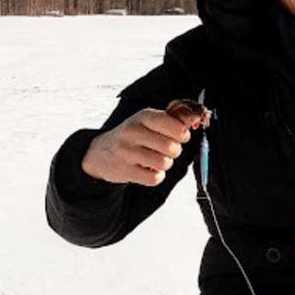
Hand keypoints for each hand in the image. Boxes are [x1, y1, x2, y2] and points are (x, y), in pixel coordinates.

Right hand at [81, 100, 207, 185]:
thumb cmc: (132, 135)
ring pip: (165, 163)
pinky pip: (155, 178)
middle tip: (166, 150)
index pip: (174, 125)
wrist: (100, 152)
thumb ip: (170, 119)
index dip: (183, 133)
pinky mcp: (125, 171)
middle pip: (172, 147)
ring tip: (155, 159)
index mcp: (143, 116)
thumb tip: (195, 119)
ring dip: (165, 164)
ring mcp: (127, 152)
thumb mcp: (146, 120)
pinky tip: (147, 169)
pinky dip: (156, 176)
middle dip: (174, 151)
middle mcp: (134, 132)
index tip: (179, 136)